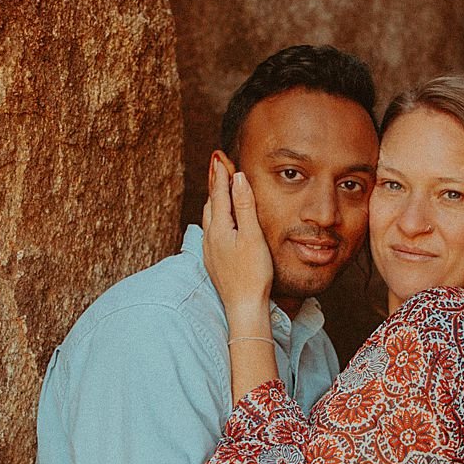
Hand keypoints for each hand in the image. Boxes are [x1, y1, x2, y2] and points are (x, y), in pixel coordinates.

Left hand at [201, 159, 273, 316]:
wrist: (244, 307)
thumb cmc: (253, 273)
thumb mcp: (252, 236)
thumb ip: (244, 206)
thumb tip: (238, 178)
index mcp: (219, 228)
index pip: (219, 193)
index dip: (221, 174)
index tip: (219, 156)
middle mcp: (210, 237)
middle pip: (212, 203)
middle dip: (216, 184)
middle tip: (218, 166)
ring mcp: (211, 250)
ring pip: (210, 218)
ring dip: (215, 201)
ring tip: (219, 189)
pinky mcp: (215, 261)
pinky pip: (213, 231)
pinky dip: (218, 217)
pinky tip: (221, 222)